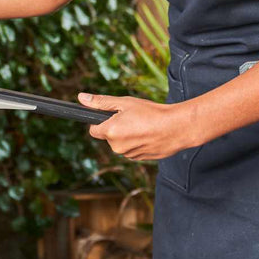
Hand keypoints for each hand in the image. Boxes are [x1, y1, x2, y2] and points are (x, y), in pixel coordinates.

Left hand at [79, 93, 200, 160]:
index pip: (94, 130)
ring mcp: (129, 155)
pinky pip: (133, 149)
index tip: (111, 115)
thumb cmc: (151, 113)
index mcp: (110, 132)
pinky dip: (138, 142)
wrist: (177, 128)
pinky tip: (149, 134)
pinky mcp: (140, 159)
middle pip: (109, 136)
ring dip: (128, 135)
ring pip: (122, 143)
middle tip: (133, 117)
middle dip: (116, 127)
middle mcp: (117, 147)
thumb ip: (101, 102)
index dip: (101, 121)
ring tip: (143, 125)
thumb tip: (81, 98)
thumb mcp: (124, 103)